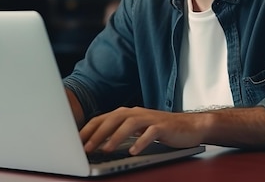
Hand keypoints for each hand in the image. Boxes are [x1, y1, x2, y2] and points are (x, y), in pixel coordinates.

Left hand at [80, 106, 204, 154]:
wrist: (189, 126)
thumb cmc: (160, 130)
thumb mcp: (136, 130)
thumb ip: (118, 133)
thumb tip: (96, 144)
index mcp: (127, 113)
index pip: (102, 119)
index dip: (88, 130)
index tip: (75, 142)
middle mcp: (136, 112)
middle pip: (113, 119)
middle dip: (97, 134)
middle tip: (86, 148)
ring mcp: (150, 118)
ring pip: (129, 124)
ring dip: (115, 137)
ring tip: (105, 150)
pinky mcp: (163, 126)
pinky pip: (150, 133)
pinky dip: (140, 142)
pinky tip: (133, 151)